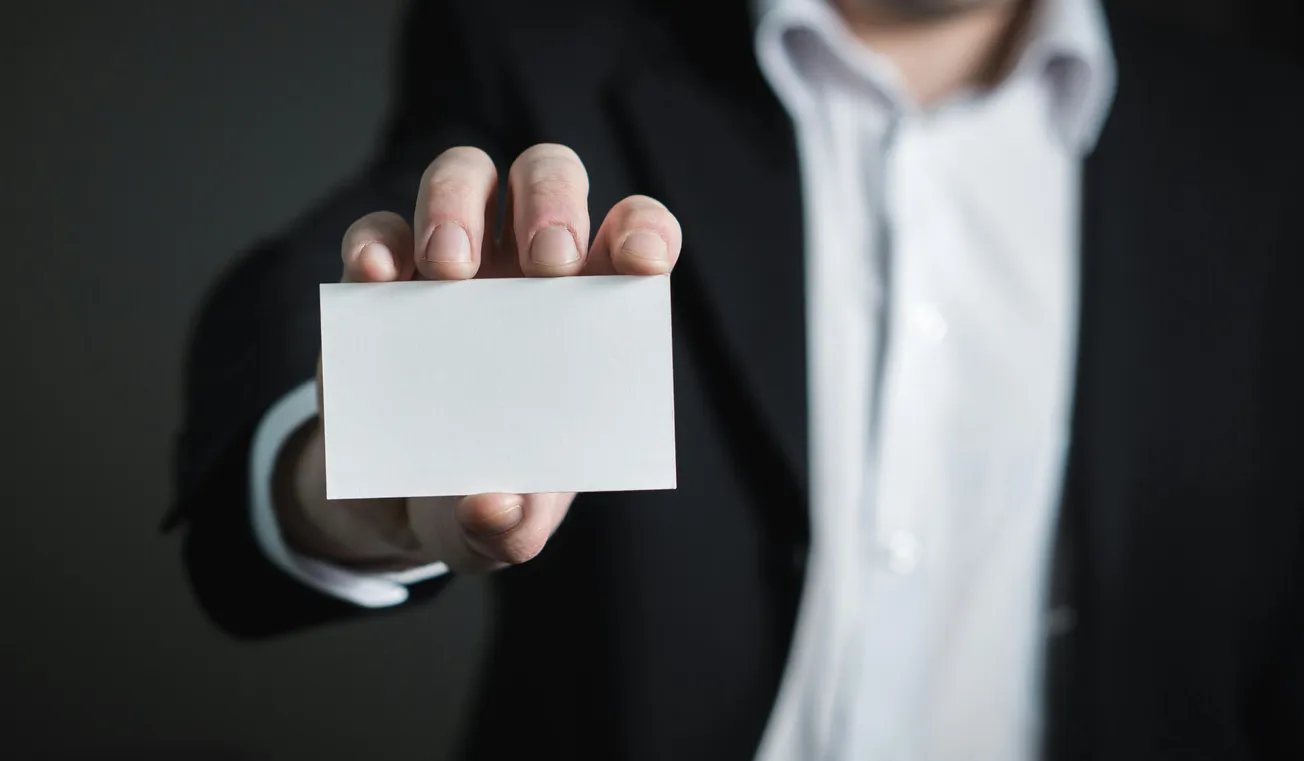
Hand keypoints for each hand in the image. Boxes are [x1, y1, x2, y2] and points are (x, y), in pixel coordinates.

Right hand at [275, 144, 681, 573]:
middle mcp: (525, 269)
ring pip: (464, 175)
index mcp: (589, 311)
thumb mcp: (504, 527)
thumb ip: (512, 526)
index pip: (634, 238)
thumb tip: (495, 505)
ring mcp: (452, 264)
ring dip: (458, 204)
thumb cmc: (484, 495)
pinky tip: (378, 277)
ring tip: (451, 271)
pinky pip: (378, 231)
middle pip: (548, 177)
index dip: (645, 232)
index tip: (642, 264)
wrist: (402, 502)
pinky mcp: (381, 280)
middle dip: (553, 203)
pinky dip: (377, 242)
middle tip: (546, 265)